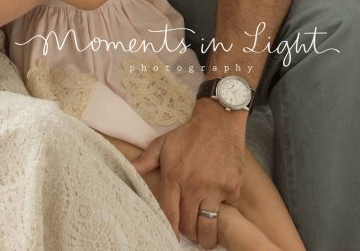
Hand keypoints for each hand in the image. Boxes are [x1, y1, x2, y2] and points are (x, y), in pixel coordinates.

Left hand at [132, 102, 247, 248]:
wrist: (218, 123)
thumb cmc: (188, 134)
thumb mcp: (162, 144)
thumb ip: (145, 161)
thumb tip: (127, 169)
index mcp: (173, 176)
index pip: (170, 213)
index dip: (170, 229)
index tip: (171, 236)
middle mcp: (193, 186)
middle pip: (189, 224)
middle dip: (189, 234)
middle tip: (190, 234)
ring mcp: (215, 189)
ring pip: (209, 226)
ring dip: (206, 236)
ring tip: (205, 237)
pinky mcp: (233, 188)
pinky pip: (229, 211)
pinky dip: (224, 214)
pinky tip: (219, 211)